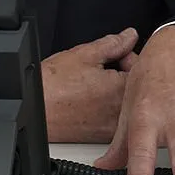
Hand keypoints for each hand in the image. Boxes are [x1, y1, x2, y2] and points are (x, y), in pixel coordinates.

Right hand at [42, 28, 138, 142]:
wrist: (32, 110)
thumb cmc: (52, 85)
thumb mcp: (84, 54)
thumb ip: (113, 43)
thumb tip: (129, 36)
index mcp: (121, 89)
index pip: (142, 69)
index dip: (128, 57)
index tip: (115, 56)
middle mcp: (121, 112)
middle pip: (137, 89)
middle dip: (123, 75)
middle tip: (102, 69)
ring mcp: (112, 128)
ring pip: (127, 106)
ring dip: (116, 93)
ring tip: (94, 86)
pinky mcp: (101, 138)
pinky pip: (115, 121)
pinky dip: (107, 109)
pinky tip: (91, 101)